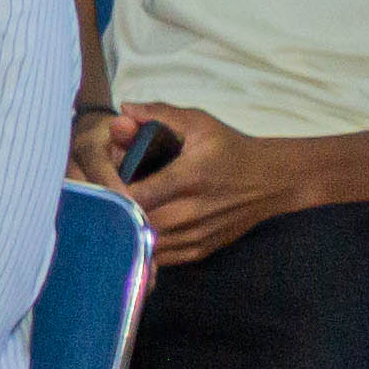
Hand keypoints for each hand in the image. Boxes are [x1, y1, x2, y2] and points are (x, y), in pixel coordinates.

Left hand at [102, 105, 325, 266]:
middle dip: (114, 213)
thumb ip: (159, 114)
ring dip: (127, 232)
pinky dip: (144, 248)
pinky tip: (133, 232)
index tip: (97, 183)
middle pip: (138, 223)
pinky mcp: (201, 250)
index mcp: (189, 177)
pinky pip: (162, 258)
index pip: (138, 195)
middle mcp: (193, 211)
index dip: (111, 192)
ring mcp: (198, 235)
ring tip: (112, 214)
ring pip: (148, 245)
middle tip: (99, 200)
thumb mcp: (199, 123)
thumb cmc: (229, 148)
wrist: (271, 181)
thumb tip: (123, 110)